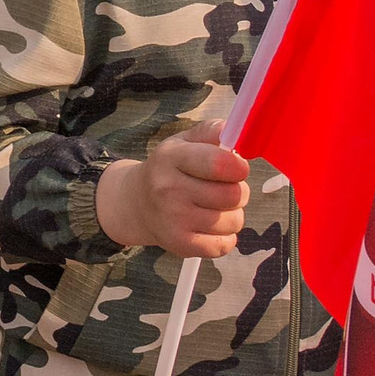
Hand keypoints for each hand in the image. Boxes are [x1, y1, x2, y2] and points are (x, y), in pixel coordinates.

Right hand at [98, 122, 249, 258]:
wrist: (135, 203)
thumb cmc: (169, 170)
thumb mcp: (183, 142)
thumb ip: (211, 132)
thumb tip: (235, 130)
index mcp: (171, 158)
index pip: (220, 163)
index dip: (239, 167)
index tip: (236, 168)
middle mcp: (168, 189)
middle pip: (234, 195)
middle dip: (238, 191)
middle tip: (223, 188)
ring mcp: (173, 219)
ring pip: (234, 221)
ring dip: (232, 215)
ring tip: (213, 208)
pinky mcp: (180, 244)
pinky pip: (225, 245)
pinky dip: (224, 237)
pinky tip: (210, 227)